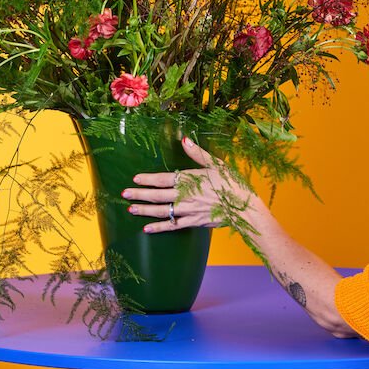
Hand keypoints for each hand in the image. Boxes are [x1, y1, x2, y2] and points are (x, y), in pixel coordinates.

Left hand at [122, 136, 247, 232]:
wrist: (244, 208)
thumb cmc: (232, 184)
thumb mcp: (217, 164)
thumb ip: (197, 153)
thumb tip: (183, 140)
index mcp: (190, 179)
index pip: (163, 179)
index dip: (148, 179)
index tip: (135, 178)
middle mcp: (185, 196)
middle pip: (157, 195)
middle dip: (140, 194)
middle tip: (125, 194)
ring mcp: (187, 210)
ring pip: (161, 211)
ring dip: (145, 210)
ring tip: (130, 209)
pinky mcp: (192, 222)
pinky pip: (172, 226)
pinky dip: (159, 228)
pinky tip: (146, 229)